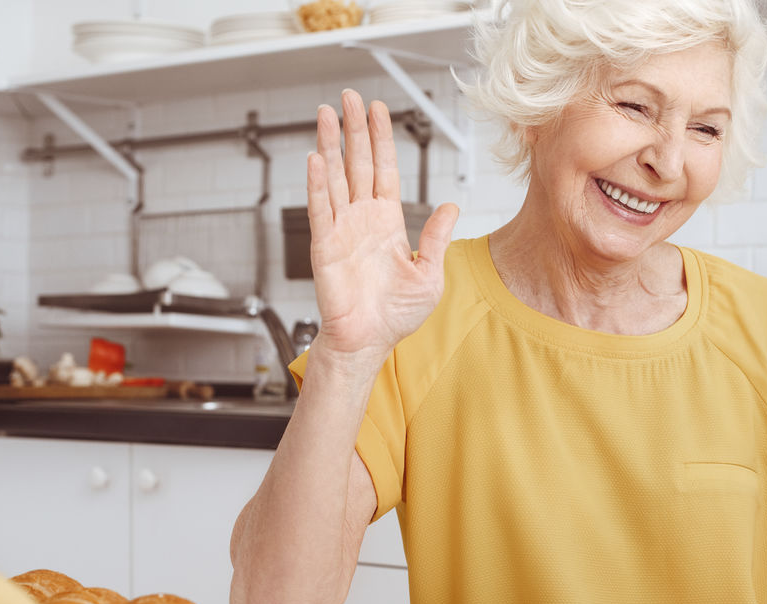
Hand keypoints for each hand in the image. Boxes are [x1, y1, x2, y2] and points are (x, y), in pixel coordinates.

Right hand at [306, 90, 459, 363]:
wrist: (369, 342)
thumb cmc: (396, 316)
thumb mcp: (430, 274)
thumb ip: (435, 238)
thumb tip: (451, 206)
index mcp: (388, 223)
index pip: (385, 170)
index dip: (382, 140)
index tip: (379, 111)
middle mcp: (363, 220)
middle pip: (358, 163)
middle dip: (355, 130)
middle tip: (350, 97)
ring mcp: (342, 229)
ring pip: (335, 177)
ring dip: (330, 145)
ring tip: (327, 114)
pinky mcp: (324, 245)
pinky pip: (320, 208)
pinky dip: (317, 183)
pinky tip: (315, 158)